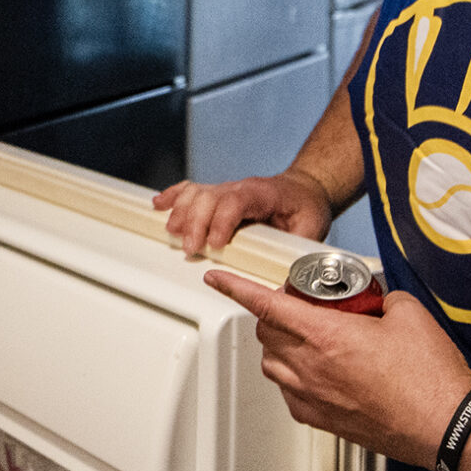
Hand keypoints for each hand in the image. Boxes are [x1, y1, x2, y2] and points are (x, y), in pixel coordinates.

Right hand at [152, 171, 333, 256]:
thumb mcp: (312, 229)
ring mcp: (226, 189)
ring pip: (197, 193)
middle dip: (196, 222)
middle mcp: (240, 188)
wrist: (304, 190)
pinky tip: (158, 205)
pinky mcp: (218, 195)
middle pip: (209, 196)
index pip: (236, 201)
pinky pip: (192, 190)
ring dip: (182, 212)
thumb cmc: (306, 208)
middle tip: (190, 249)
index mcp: (263, 194)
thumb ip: (297, 252)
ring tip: (173, 233)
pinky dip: (173, 197)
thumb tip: (287, 282)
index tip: (215, 244)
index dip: (221, 221)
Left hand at [201, 275, 470, 470]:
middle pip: (265, 333)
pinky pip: (289, 393)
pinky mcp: (323, 421)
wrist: (446, 425)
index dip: (235, 288)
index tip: (217, 278)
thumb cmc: (430, 379)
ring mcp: (314, 397)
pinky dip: (292, 377)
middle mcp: (311, 368)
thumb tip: (379, 297)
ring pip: (271, 364)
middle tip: (296, 306)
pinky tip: (317, 372)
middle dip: (271, 314)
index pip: (266, 305)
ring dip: (278, 346)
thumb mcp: (410, 313)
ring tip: (307, 339)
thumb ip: (385, 296)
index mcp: (327, 336)